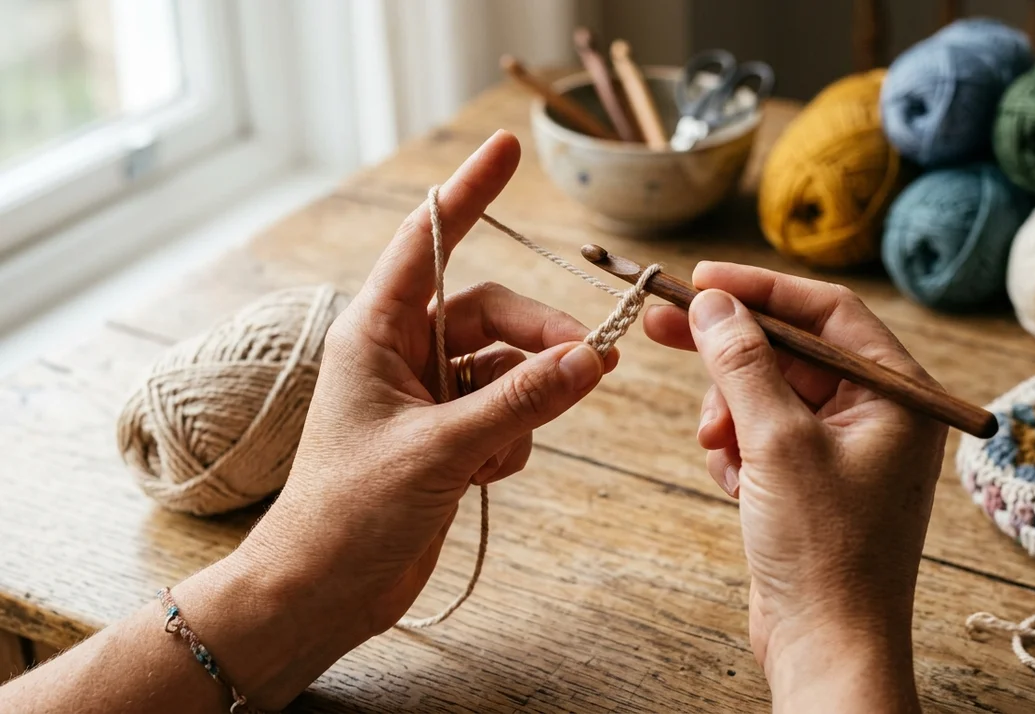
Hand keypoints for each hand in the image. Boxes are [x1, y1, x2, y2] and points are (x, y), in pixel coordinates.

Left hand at [188, 130, 615, 708]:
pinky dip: (513, 440)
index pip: (428, 242)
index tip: (507, 145)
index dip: (469, 191)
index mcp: (376, 334)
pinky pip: (507, 416)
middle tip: (592, 363)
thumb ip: (522, 401)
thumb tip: (593, 360)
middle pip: (493, 316)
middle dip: (540, 338)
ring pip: (508, 371)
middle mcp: (403, 356)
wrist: (323, 592)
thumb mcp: (441, 450)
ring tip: (507, 447)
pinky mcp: (447, 440)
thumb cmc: (348, 514)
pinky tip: (484, 477)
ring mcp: (428, 399)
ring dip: (528, 401)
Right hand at [644, 263, 946, 711]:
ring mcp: (844, 448)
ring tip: (718, 449)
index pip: (828, 311)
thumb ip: (742, 362)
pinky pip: (762, 436)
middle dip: (728, 351)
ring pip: (767, 394)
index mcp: (898, 395)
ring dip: (730, 413)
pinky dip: (737, 450)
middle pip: (790, 350)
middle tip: (659, 327)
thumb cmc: (824, 552)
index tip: (699, 278)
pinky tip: (733, 485)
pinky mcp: (812, 480)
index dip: (761, 288)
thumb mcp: (776, 443)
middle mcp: (878, 414)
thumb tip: (712, 302)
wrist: (827, 648)